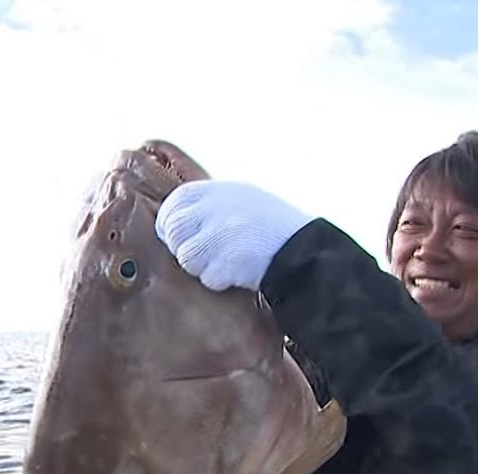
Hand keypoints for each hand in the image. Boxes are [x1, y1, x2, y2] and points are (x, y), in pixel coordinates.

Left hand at [155, 180, 313, 290]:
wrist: (306, 249)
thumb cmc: (272, 228)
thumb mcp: (241, 200)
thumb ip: (208, 207)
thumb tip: (174, 222)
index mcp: (218, 189)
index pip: (174, 203)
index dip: (172, 224)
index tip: (181, 238)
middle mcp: (216, 207)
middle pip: (174, 230)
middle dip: (184, 247)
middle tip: (205, 256)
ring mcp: (221, 233)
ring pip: (186, 257)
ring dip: (202, 267)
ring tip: (228, 263)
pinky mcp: (228, 260)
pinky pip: (208, 276)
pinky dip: (220, 281)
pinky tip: (239, 273)